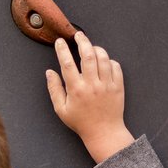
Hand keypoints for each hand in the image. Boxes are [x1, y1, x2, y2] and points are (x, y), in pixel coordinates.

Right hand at [46, 31, 133, 162]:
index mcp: (76, 90)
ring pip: (102, 57)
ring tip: (90, 47)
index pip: (67, 64)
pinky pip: (115, 65)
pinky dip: (109, 60)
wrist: (103, 132)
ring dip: (96, 49)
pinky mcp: (118, 85)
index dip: (62, 50)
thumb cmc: (81, 122)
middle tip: (78, 35)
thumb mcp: (61, 110)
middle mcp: (92, 85)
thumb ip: (54, 90)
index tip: (60, 42)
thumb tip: (49, 72)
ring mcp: (106, 84)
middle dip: (82, 41)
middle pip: (87, 55)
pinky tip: (103, 62)